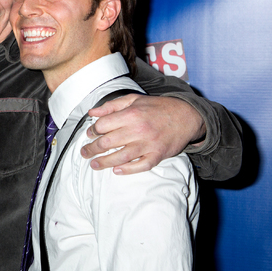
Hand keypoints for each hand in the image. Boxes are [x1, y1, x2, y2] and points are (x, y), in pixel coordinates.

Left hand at [81, 94, 205, 173]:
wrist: (186, 116)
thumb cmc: (157, 107)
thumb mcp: (134, 100)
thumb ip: (112, 106)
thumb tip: (92, 113)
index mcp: (131, 114)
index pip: (103, 125)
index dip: (93, 131)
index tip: (89, 134)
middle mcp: (138, 129)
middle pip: (108, 143)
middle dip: (92, 149)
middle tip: (84, 153)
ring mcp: (148, 144)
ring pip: (120, 157)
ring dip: (104, 162)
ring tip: (94, 164)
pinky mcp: (158, 155)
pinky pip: (140, 166)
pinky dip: (127, 170)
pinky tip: (116, 170)